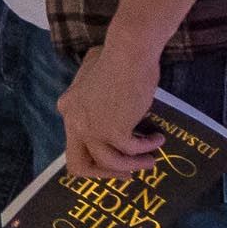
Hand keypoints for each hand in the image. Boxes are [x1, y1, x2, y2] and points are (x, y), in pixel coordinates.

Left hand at [56, 33, 163, 178]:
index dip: (95, 157)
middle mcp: (74, 123)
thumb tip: (104, 106)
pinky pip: (132, 150)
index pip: (74, 146)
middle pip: (79, 166)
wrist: (129, 51)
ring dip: (133, 166)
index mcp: (67, 109)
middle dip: (105, 174)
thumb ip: (91, 93)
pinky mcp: (114, 131)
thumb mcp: (92, 74)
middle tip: (126, 175)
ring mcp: (92, 129)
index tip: (115, 160)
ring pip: (110, 163)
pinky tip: (158, 140)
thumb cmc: (116, 56)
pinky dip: (147, 148)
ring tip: (151, 161)